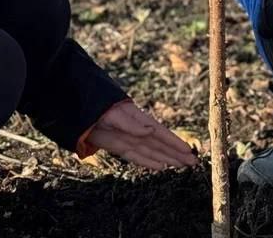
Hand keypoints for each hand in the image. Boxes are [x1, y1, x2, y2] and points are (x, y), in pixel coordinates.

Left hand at [83, 101, 197, 169]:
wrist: (78, 107)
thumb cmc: (97, 106)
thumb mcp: (113, 113)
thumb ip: (131, 123)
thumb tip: (151, 131)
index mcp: (138, 120)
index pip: (161, 134)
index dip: (174, 143)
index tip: (188, 151)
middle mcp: (136, 131)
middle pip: (160, 145)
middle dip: (176, 154)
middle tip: (193, 163)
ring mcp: (128, 139)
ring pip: (152, 152)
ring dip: (167, 159)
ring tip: (182, 166)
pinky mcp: (118, 146)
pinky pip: (137, 156)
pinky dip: (149, 162)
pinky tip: (161, 167)